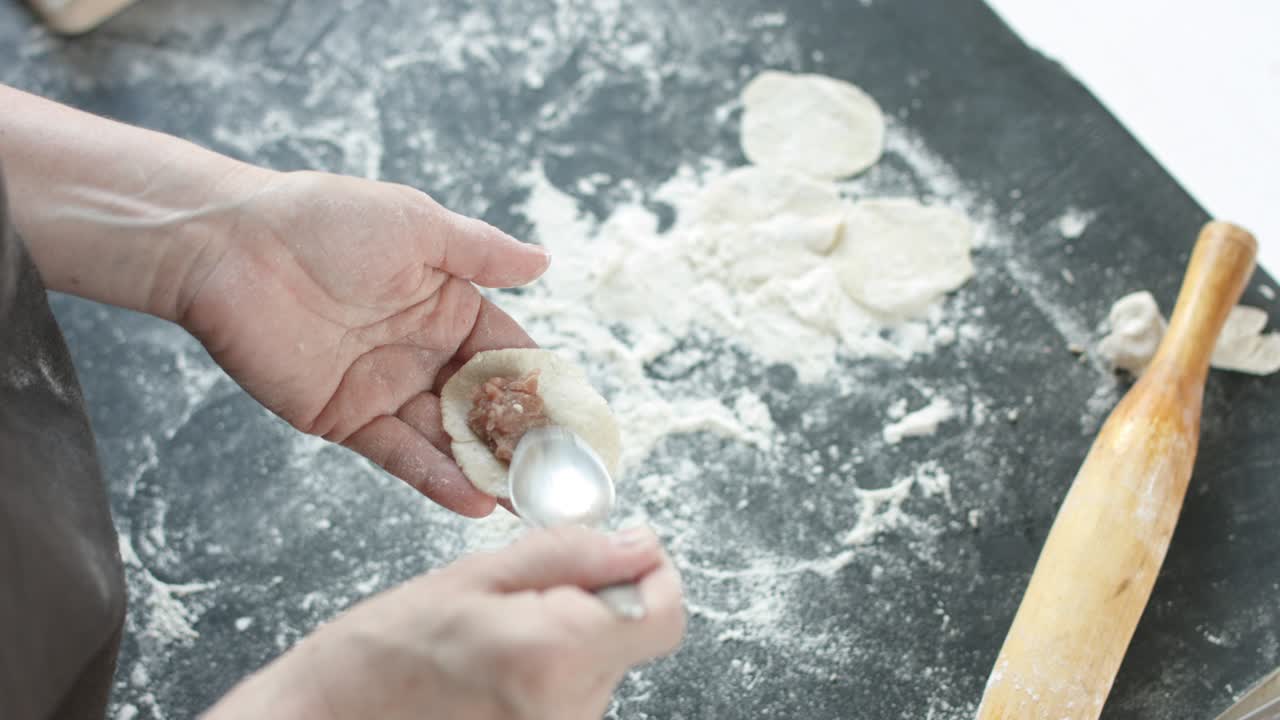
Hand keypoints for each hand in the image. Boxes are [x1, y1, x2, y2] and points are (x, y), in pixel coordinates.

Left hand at [181, 170, 550, 516]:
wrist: (230, 247)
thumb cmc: (325, 220)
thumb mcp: (417, 225)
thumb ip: (481, 253)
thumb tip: (544, 260)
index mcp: (446, 304)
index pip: (508, 352)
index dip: (542, 385)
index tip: (578, 421)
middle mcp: (422, 351)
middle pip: (483, 404)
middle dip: (521, 439)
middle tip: (561, 477)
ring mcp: (385, 388)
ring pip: (446, 437)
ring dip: (485, 468)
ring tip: (527, 501)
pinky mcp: (344, 419)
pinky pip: (398, 453)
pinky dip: (435, 477)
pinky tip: (473, 499)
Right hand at [203, 525, 685, 719]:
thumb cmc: (385, 651)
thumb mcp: (475, 574)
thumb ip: (571, 555)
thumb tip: (641, 544)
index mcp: (556, 654)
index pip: (666, 613)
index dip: (649, 572)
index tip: (613, 555)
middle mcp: (571, 710)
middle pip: (635, 636)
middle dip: (596, 601)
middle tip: (522, 596)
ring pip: (605, 663)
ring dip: (571, 636)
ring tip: (497, 636)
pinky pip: (577, 694)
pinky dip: (552, 670)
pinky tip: (497, 668)